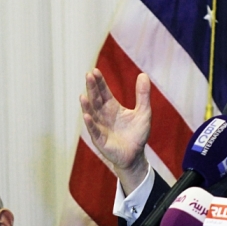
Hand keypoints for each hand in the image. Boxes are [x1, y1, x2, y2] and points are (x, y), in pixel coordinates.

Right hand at [79, 68, 151, 193]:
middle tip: (88, 75)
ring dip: (87, 106)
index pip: (103, 92)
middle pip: (96, 99)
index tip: (95, 70)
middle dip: (92, 88)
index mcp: (112, 107)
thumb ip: (142, 94)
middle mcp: (103, 116)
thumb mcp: (144, 111)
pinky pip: (94, 131)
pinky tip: (86, 116)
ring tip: (83, 95)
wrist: (135, 155)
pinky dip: (90, 124)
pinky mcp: (101, 141)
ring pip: (91, 114)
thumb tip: (143, 74)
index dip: (100, 82)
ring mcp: (100, 128)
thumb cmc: (137, 133)